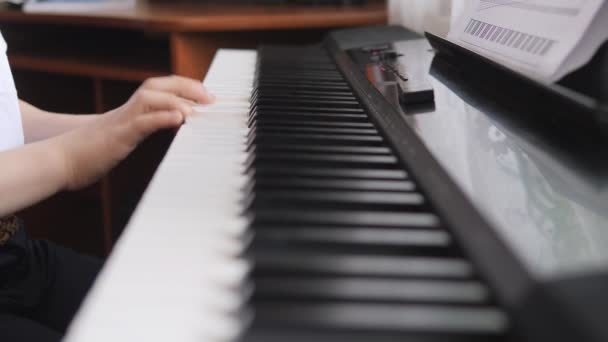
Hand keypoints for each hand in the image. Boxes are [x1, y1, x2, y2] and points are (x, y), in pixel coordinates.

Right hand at [55, 75, 213, 190]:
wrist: (61, 161)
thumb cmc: (92, 152)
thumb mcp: (126, 137)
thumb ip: (146, 127)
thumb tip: (173, 124)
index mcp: (131, 111)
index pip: (160, 87)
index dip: (184, 86)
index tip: (207, 94)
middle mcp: (128, 110)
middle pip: (158, 85)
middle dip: (186, 86)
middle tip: (210, 97)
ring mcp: (121, 121)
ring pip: (150, 98)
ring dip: (177, 99)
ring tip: (198, 108)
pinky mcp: (117, 136)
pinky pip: (141, 122)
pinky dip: (160, 118)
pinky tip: (179, 119)